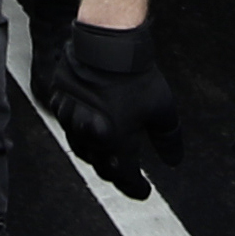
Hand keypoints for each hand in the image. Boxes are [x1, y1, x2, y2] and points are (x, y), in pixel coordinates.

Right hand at [39, 21, 180, 198]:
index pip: (127, 178)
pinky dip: (80, 133)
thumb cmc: (135, 76)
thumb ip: (169, 140)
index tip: (144, 191)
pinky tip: (88, 128)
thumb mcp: (163, 110)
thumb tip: (173, 160)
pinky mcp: (61, 103)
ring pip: (82, 149)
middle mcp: (93, 138)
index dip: (137, 188)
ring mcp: (73, 120)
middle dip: (116, 173)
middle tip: (126, 173)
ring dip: (96, 155)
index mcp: (118, 144)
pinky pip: (68, 127)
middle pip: (102, 167)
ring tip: (107, 152)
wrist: (107, 43)